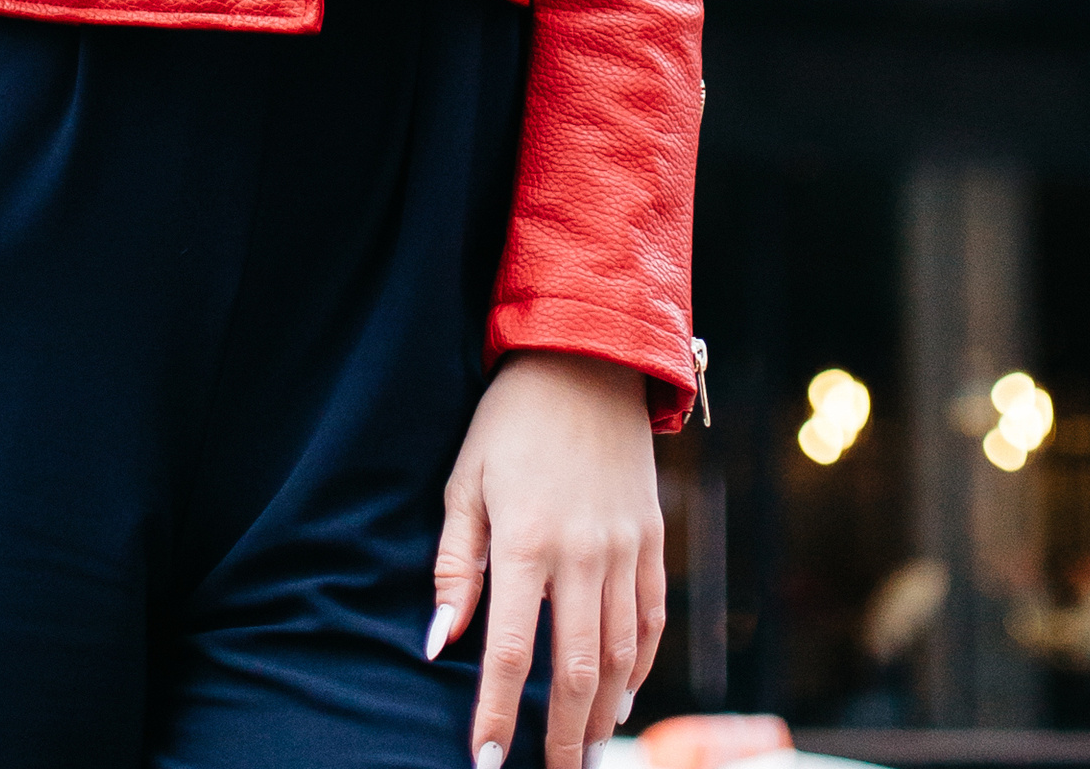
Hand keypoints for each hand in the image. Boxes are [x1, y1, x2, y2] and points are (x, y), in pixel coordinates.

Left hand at [428, 352, 662, 767]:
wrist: (587, 360)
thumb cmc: (511, 423)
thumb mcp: (465, 482)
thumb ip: (455, 567)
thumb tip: (436, 643)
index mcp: (526, 541)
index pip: (509, 653)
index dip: (496, 714)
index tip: (484, 762)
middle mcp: (582, 554)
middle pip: (575, 672)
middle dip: (560, 738)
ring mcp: (625, 549)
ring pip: (621, 657)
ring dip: (603, 715)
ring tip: (585, 754)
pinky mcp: (653, 539)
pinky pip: (652, 621)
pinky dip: (641, 669)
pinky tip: (624, 697)